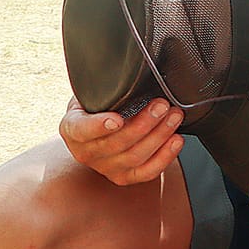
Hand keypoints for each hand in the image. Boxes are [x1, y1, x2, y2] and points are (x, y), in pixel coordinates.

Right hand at [59, 96, 184, 186]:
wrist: (97, 126)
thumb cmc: (98, 107)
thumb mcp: (93, 93)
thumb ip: (103, 89)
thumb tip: (125, 71)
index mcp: (72, 129)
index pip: (82, 130)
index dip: (99, 126)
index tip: (117, 118)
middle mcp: (86, 152)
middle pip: (117, 143)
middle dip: (144, 123)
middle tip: (162, 105)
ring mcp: (105, 167)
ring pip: (135, 157)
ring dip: (159, 135)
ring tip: (174, 117)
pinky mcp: (124, 177)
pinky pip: (147, 172)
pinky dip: (165, 156)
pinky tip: (176, 139)